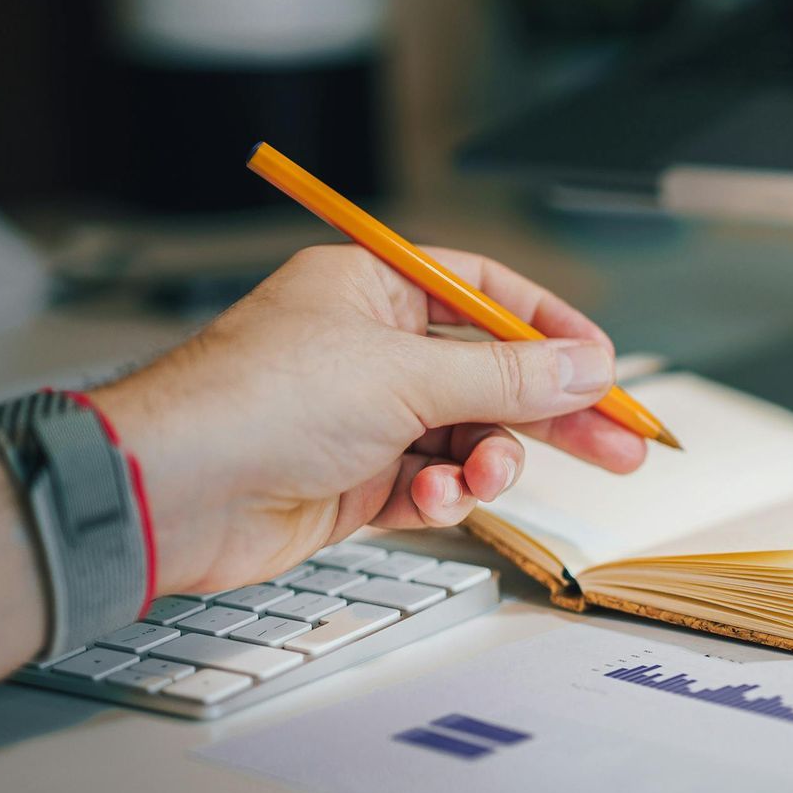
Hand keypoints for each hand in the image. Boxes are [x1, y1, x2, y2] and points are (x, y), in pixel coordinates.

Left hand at [93, 245, 645, 595]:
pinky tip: (433, 503)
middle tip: (621, 445)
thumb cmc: (257, 402)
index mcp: (373, 288)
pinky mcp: (354, 481)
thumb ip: (507, 376)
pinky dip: (441, 497)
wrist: (171, 491)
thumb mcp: (404, 375)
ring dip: (488, 461)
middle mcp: (370, 347)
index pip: (486, 293)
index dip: (551, 329)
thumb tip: (586, 368)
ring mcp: (363, 416)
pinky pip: (430, 485)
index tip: (605, 367)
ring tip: (484, 478)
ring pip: (467, 436)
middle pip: (491, 372)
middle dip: (553, 413)